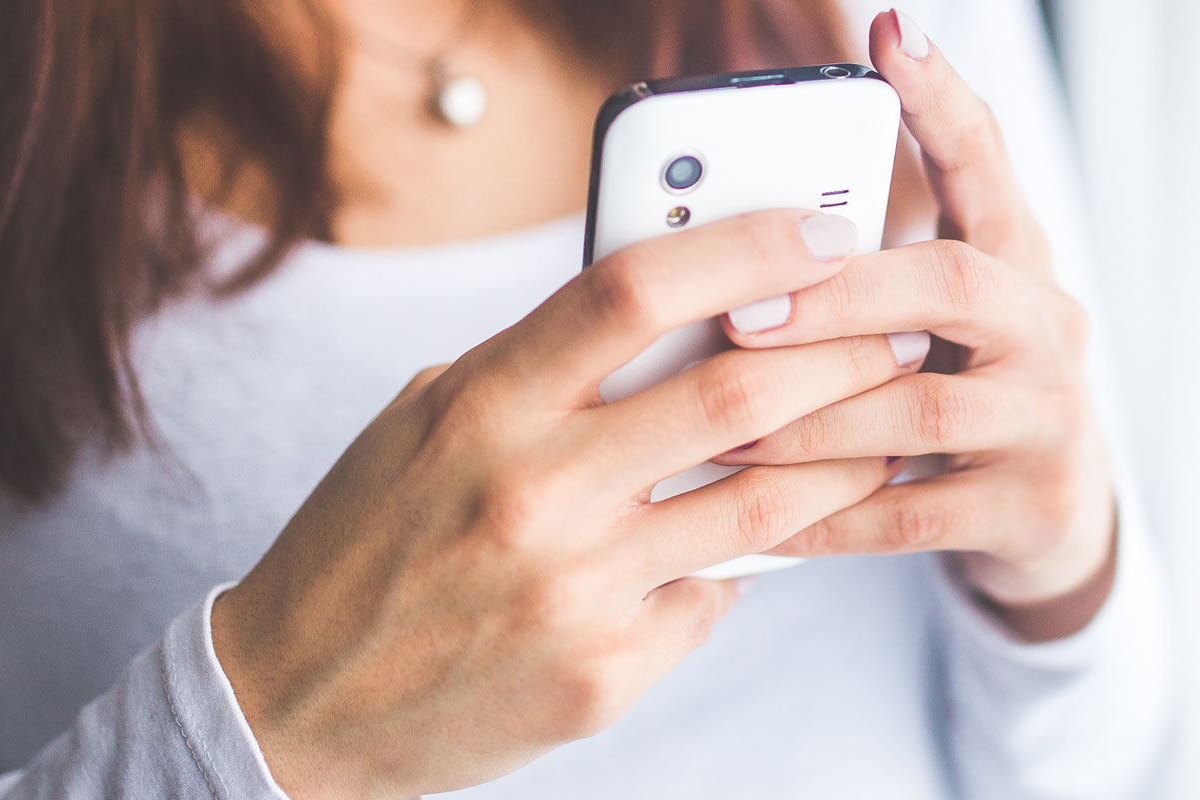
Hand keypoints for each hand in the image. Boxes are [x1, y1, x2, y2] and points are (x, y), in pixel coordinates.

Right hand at [211, 210, 916, 796]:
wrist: (299, 704)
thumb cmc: (369, 540)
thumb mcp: (427, 421)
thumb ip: (541, 366)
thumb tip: (680, 310)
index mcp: (482, 405)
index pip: (634, 291)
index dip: (746, 246)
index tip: (822, 229)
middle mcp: (533, 492)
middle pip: (734, 392)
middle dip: (844, 350)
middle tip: (900, 328)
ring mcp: (575, 591)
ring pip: (760, 506)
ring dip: (844, 458)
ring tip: (887, 426)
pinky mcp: (604, 674)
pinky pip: (713, 597)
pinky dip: (741, 564)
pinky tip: (760, 543)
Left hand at [712, 10, 1117, 641]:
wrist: (1053, 522)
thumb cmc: (959, 394)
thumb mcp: (933, 322)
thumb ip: (864, 273)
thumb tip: (727, 232)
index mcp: (1016, 259)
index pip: (985, 161)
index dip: (941, 99)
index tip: (890, 32)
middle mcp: (1048, 325)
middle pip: (953, 281)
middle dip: (840, 296)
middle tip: (740, 313)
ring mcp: (1050, 418)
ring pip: (923, 408)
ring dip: (813, 419)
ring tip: (723, 427)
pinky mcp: (1033, 506)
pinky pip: (912, 513)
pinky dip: (828, 516)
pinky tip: (761, 523)